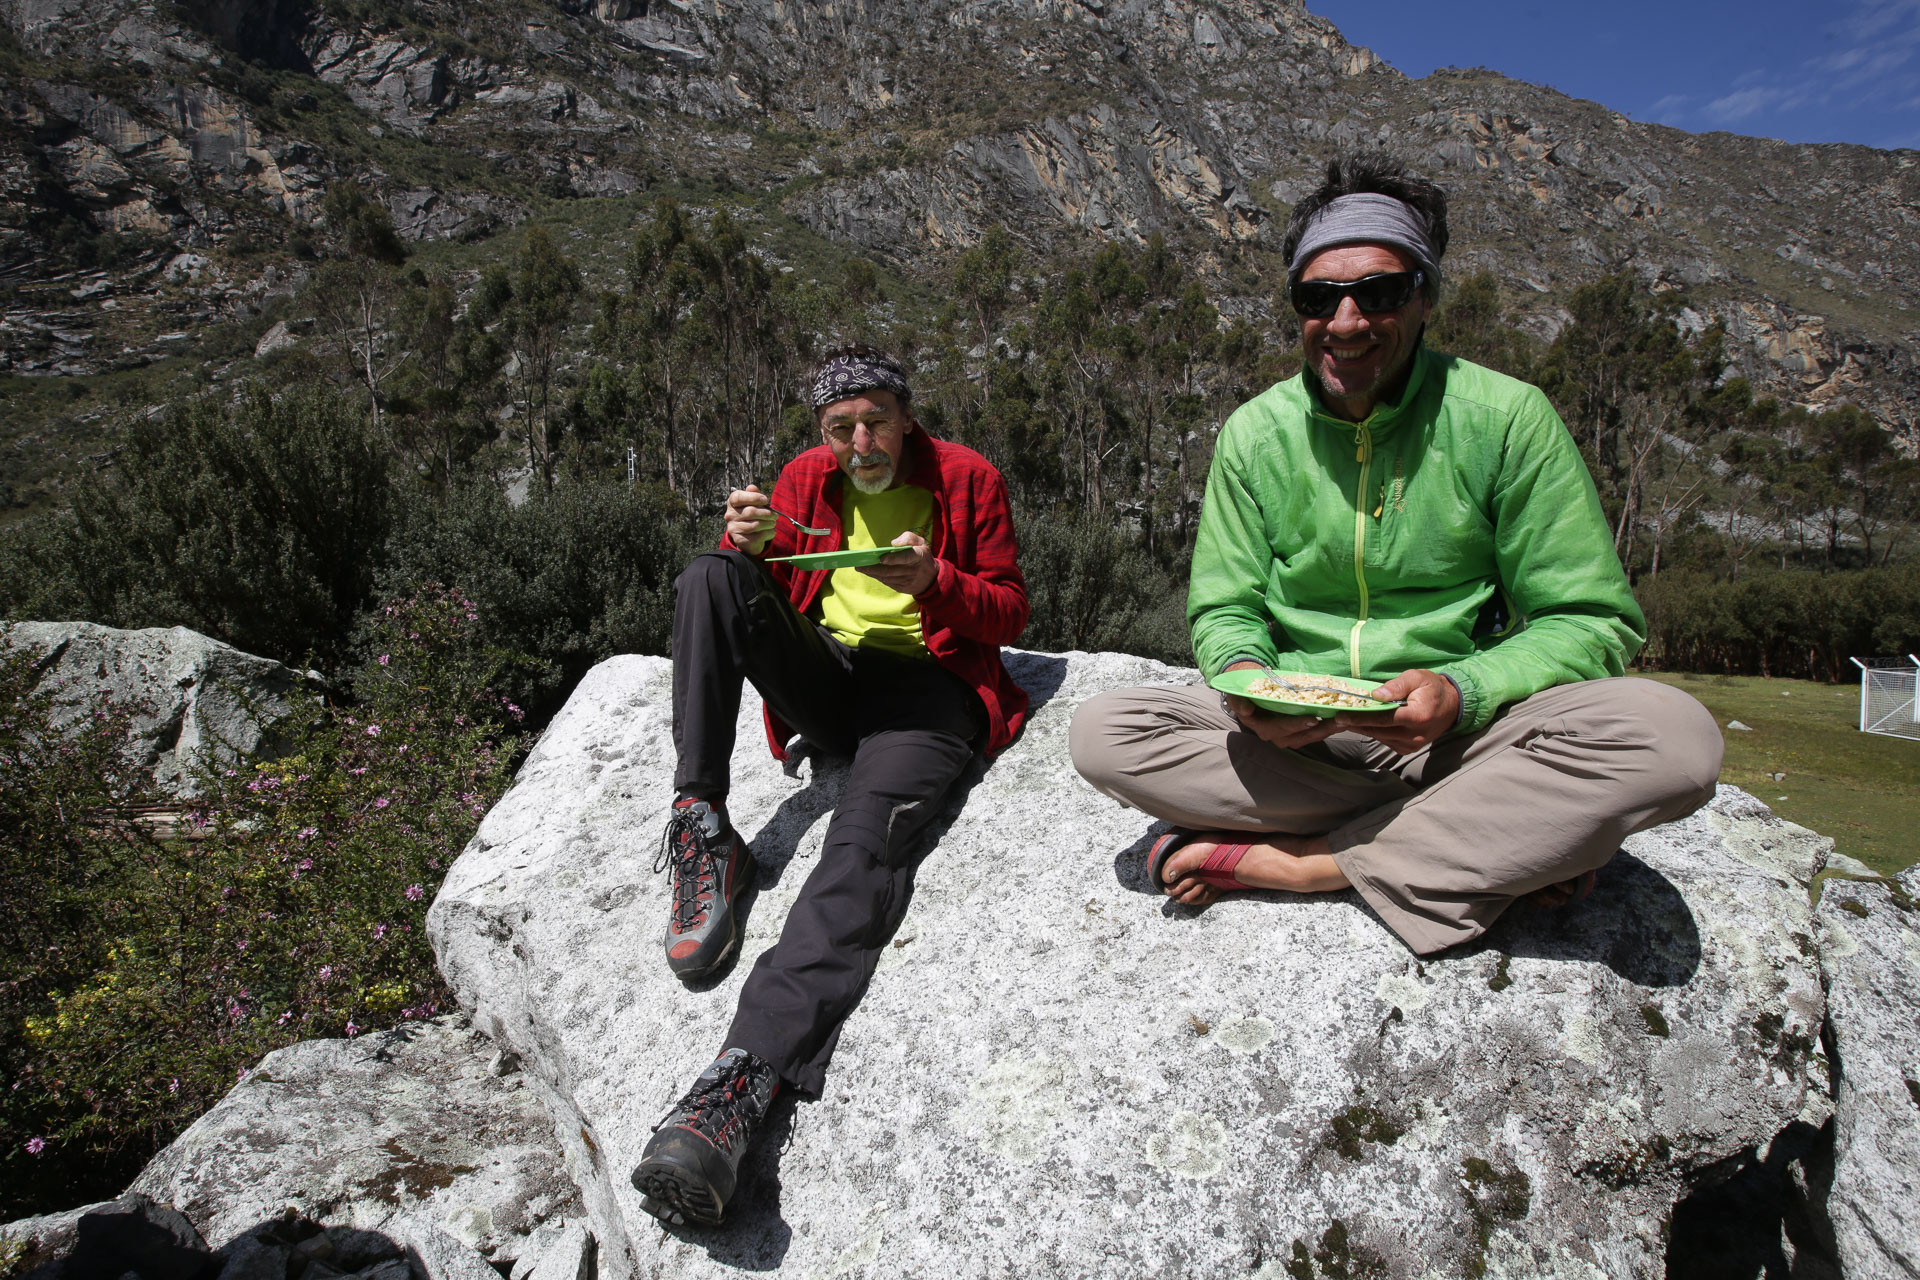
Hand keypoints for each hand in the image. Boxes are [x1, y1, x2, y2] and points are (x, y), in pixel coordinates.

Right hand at [724, 485, 775, 553]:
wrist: (748, 535)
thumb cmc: (751, 514)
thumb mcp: (752, 502)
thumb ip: (753, 494)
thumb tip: (753, 488)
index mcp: (732, 502)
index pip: (738, 498)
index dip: (754, 498)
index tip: (766, 500)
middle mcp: (730, 515)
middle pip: (750, 512)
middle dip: (766, 513)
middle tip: (775, 515)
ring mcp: (733, 528)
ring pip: (755, 525)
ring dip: (769, 523)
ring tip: (773, 523)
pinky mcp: (740, 540)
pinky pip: (758, 536)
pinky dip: (769, 533)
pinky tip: (771, 531)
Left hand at [858, 531, 937, 595]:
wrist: (932, 579)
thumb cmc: (922, 556)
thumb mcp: (921, 542)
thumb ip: (908, 537)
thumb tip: (893, 543)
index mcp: (918, 556)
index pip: (906, 557)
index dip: (894, 558)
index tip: (881, 558)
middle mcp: (913, 570)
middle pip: (891, 570)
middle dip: (874, 568)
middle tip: (860, 565)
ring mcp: (908, 581)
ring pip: (887, 578)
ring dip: (873, 573)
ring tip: (861, 568)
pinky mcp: (903, 588)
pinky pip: (888, 583)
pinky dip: (878, 578)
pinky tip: (870, 573)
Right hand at [1221, 660, 1340, 749]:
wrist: (1252, 692)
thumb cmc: (1246, 692)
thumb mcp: (1237, 695)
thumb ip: (1239, 702)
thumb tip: (1245, 709)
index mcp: (1261, 727)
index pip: (1279, 729)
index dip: (1295, 726)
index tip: (1311, 720)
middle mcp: (1276, 736)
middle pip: (1300, 737)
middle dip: (1319, 730)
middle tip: (1336, 721)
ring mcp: (1289, 735)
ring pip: (1311, 737)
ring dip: (1328, 730)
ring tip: (1344, 720)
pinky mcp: (1300, 732)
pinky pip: (1315, 733)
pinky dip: (1328, 727)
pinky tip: (1343, 719)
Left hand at [1332, 668, 1459, 753]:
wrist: (1451, 706)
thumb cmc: (1432, 688)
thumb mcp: (1416, 677)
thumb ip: (1397, 685)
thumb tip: (1376, 694)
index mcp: (1418, 716)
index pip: (1384, 719)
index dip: (1361, 718)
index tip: (1341, 716)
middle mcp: (1414, 735)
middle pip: (1378, 730)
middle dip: (1355, 724)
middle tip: (1335, 717)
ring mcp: (1411, 745)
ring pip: (1379, 737)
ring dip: (1362, 728)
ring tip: (1345, 719)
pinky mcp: (1407, 749)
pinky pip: (1385, 741)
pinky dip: (1373, 732)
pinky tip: (1364, 723)